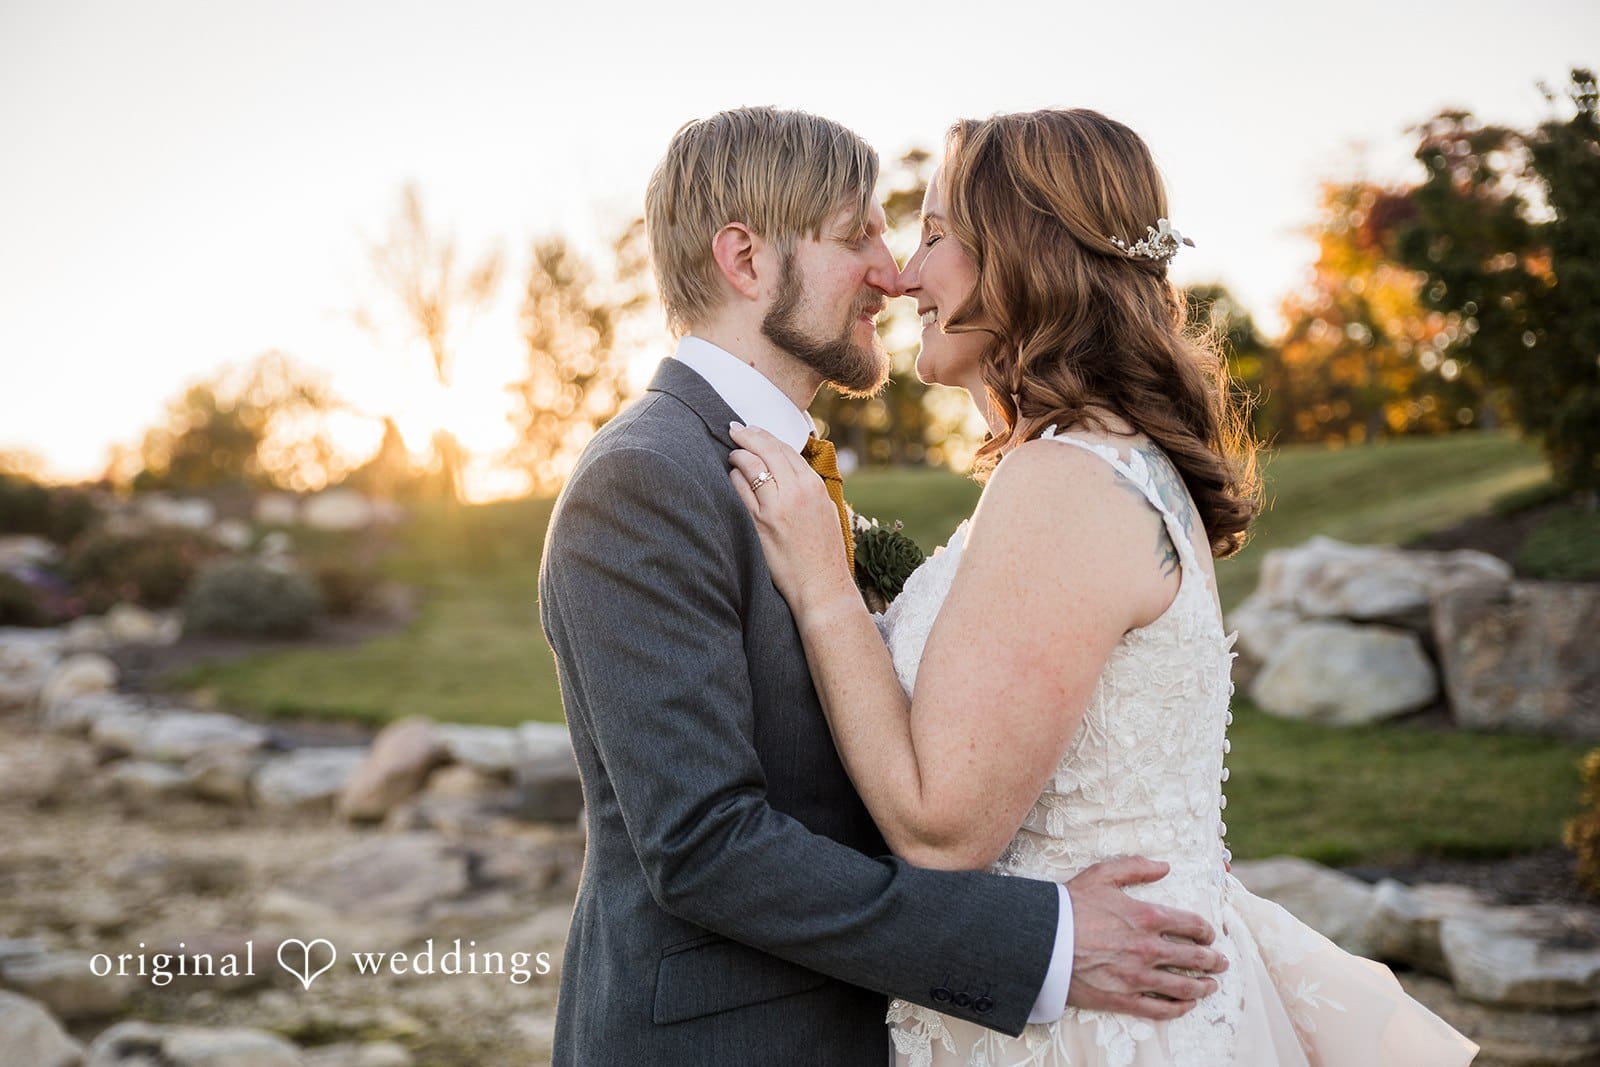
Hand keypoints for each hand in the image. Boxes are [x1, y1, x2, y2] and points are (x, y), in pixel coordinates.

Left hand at [728, 423, 857, 618]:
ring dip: (739, 455)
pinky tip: (730, 476)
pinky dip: (733, 478)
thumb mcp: (825, 510)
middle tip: (735, 429)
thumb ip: (808, 488)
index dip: (766, 436)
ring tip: (733, 453)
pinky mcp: (761, 523)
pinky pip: (741, 490)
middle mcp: (797, 490)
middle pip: (767, 450)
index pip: (786, 449)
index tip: (754, 430)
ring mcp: (777, 506)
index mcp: (814, 485)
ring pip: (751, 465)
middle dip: (748, 435)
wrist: (822, 584)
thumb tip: (789, 470)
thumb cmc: (824, 552)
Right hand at [1064, 857, 1227, 1020]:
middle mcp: (1149, 948)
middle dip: (1213, 960)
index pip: (1192, 925)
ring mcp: (1138, 977)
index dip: (1207, 931)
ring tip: (1211, 986)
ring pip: (1183, 986)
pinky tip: (1186, 1005)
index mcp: (1147, 917)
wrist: (1040, 941)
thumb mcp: (1101, 874)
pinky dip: (1178, 1008)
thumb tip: (1165, 866)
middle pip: (1195, 958)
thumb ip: (1136, 867)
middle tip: (1221, 963)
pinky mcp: (1124, 998)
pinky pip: (1160, 1009)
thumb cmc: (1068, 905)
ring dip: (1203, 986)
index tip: (1210, 935)